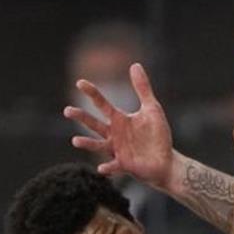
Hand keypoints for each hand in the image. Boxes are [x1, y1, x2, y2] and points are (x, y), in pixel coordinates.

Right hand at [64, 63, 174, 187]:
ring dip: (87, 144)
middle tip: (67, 110)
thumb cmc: (157, 136)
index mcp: (119, 120)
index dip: (92, 93)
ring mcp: (117, 150)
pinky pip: (114, 166)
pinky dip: (108, 168)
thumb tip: (135, 64)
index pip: (102, 104)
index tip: (80, 83)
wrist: (166, 161)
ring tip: (75, 141)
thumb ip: (143, 88)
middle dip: (81, 117)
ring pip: (98, 145)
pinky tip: (101, 168)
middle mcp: (114, 134)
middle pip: (94, 124)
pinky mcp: (125, 164)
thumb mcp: (152, 109)